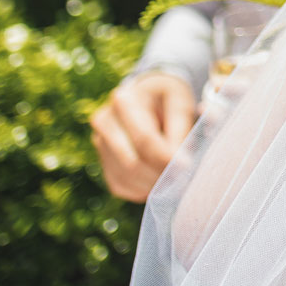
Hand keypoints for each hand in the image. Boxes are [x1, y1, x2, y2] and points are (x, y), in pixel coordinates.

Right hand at [91, 71, 196, 201]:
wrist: (149, 96)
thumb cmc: (169, 99)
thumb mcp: (181, 102)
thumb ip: (182, 129)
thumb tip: (181, 162)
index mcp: (124, 101)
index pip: (144, 139)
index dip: (165, 157)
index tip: (187, 167)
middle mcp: (105, 121)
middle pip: (131, 162)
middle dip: (159, 175)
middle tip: (183, 179)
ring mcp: (99, 142)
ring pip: (125, 177)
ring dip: (152, 185)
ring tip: (175, 180)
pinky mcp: (102, 160)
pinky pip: (119, 185)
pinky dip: (141, 190)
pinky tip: (159, 181)